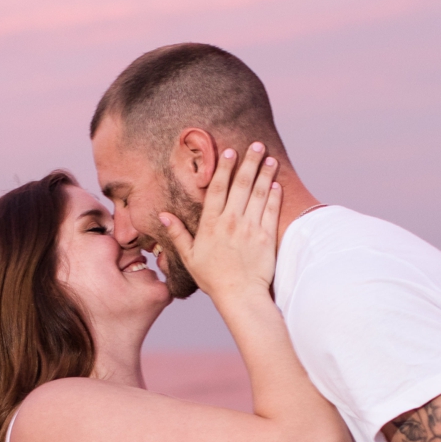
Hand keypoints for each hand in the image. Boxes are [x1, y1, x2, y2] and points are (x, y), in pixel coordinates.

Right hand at [158, 142, 281, 300]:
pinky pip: (271, 210)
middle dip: (249, 162)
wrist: (240, 296)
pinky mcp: (267, 237)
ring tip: (269, 157)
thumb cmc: (213, 279)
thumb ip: (178, 234)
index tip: (230, 152)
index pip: (217, 189)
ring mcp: (250, 228)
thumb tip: (164, 215)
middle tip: (256, 145)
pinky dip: (274, 195)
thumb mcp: (190, 257)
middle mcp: (231, 221)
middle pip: (241, 185)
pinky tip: (276, 182)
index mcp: (211, 224)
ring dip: (265, 173)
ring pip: (259, 193)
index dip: (224, 168)